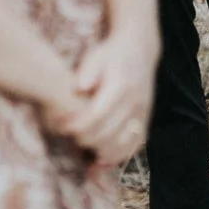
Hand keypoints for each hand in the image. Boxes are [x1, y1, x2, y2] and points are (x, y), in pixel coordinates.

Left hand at [66, 27, 158, 167]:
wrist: (139, 50)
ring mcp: (142, 113)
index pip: (97, 115)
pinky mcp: (145, 120)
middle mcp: (134, 102)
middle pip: (107, 133)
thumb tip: (78, 88)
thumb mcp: (96, 56)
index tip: (62, 126)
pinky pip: (134, 146)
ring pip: (122, 144)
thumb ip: (87, 72)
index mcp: (120, 86)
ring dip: (101, 151)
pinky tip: (101, 159)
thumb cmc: (111, 54)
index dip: (77, 125)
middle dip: (84, 139)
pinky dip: (118, 155)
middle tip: (69, 135)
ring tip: (84, 148)